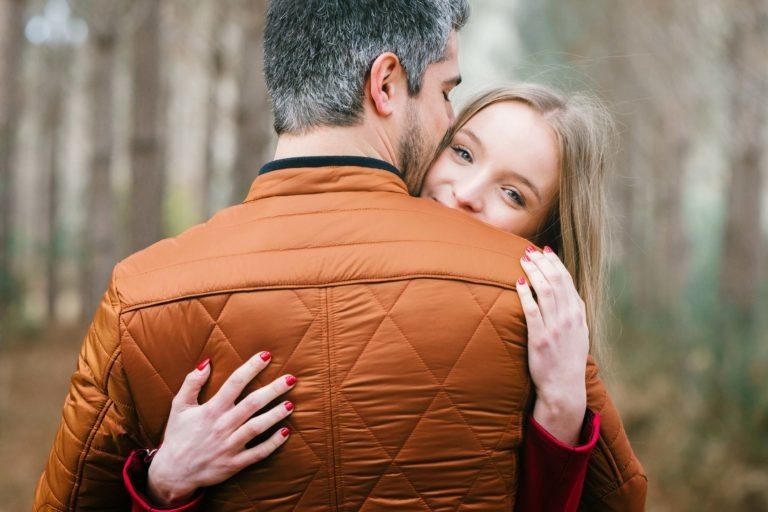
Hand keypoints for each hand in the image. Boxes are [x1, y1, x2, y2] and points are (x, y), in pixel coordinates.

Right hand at [147, 352, 296, 505]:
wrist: (173, 472)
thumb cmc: (178, 435)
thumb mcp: (179, 406)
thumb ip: (191, 383)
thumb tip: (206, 362)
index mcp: (211, 410)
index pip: (234, 383)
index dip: (251, 368)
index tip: (266, 356)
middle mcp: (222, 426)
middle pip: (252, 404)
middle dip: (273, 390)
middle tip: (291, 379)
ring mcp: (230, 446)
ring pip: (257, 427)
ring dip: (275, 415)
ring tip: (291, 404)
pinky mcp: (235, 463)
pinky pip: (258, 453)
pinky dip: (273, 443)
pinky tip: (285, 432)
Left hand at [518, 245, 588, 445]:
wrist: (564, 388)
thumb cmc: (568, 360)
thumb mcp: (579, 333)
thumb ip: (574, 312)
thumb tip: (568, 292)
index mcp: (578, 315)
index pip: (567, 281)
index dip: (555, 263)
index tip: (545, 250)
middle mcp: (569, 318)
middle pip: (556, 281)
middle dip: (543, 262)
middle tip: (529, 250)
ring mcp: (555, 328)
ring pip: (545, 291)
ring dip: (534, 272)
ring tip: (523, 260)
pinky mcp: (540, 338)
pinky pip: (532, 311)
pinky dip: (526, 294)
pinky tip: (518, 282)